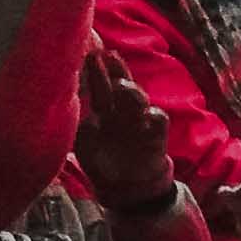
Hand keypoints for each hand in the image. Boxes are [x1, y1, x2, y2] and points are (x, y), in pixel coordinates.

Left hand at [75, 51, 177, 210]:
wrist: (128, 188)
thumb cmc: (104, 163)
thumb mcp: (84, 145)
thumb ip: (83, 129)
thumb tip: (83, 115)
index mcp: (104, 112)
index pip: (99, 86)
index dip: (96, 70)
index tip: (90, 52)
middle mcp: (122, 112)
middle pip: (120, 86)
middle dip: (115, 71)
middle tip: (107, 55)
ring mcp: (140, 123)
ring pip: (138, 100)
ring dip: (131, 92)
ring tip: (121, 86)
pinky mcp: (156, 137)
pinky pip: (158, 122)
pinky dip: (153, 116)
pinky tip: (147, 114)